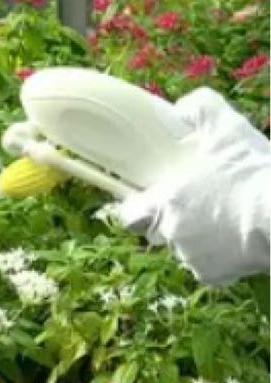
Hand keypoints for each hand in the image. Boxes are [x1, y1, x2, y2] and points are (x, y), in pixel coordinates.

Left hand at [119, 88, 270, 285]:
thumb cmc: (252, 172)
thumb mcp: (228, 129)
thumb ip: (201, 109)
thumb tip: (182, 106)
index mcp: (166, 203)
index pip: (130, 214)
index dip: (138, 207)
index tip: (149, 201)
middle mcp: (171, 234)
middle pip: (161, 231)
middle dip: (176, 220)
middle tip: (204, 204)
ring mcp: (189, 258)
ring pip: (186, 248)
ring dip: (201, 237)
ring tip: (231, 217)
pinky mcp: (210, 275)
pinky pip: (208, 266)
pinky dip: (221, 256)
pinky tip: (241, 238)